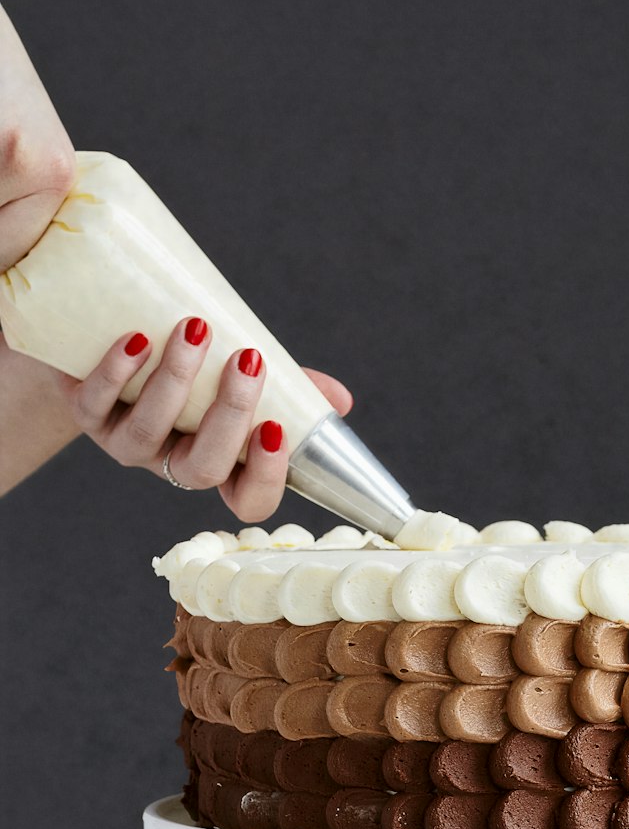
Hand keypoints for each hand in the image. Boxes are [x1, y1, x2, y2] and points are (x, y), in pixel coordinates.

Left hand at [62, 318, 352, 520]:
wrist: (107, 342)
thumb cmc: (193, 369)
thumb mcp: (241, 375)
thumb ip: (290, 388)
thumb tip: (339, 400)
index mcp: (221, 463)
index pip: (250, 500)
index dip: (265, 477)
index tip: (278, 430)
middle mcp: (174, 464)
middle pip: (203, 468)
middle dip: (229, 415)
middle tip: (248, 361)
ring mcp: (128, 444)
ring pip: (148, 435)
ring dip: (176, 381)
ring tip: (197, 328)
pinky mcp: (88, 414)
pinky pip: (97, 404)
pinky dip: (117, 371)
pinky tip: (137, 338)